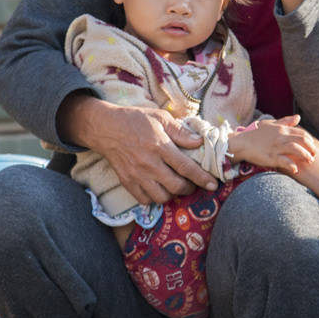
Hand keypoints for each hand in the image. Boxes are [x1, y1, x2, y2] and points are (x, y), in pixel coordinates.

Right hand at [57, 94, 217, 204]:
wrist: (105, 127)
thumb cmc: (135, 120)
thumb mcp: (160, 117)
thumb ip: (180, 131)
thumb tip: (199, 141)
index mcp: (160, 146)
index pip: (186, 167)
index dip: (202, 178)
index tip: (213, 184)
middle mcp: (149, 163)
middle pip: (176, 186)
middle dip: (189, 189)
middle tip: (192, 184)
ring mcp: (137, 175)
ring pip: (161, 197)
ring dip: (172, 195)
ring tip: (175, 186)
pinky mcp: (127, 182)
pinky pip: (144, 200)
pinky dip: (154, 198)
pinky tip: (158, 188)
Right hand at [227, 115, 318, 174]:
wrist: (242, 143)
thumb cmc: (257, 134)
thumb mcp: (271, 125)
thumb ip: (285, 121)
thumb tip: (298, 117)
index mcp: (282, 129)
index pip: (302, 133)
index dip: (310, 141)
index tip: (313, 147)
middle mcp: (281, 137)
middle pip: (302, 141)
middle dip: (311, 148)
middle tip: (314, 156)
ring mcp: (276, 147)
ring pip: (296, 150)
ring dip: (305, 156)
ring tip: (309, 162)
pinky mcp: (270, 157)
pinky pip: (284, 161)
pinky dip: (292, 166)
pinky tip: (296, 170)